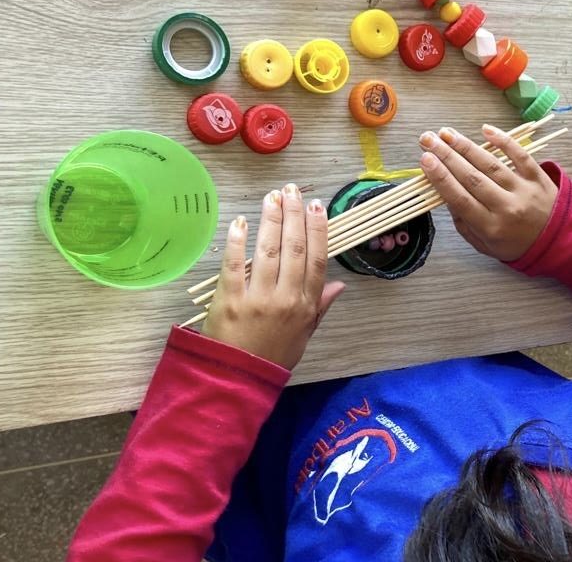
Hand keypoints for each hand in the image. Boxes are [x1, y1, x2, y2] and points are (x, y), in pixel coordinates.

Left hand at [202, 184, 345, 369]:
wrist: (238, 380)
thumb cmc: (272, 357)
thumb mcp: (305, 335)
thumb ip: (320, 306)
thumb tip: (340, 285)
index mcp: (306, 306)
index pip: (316, 260)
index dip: (318, 230)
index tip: (316, 207)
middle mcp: (286, 298)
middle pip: (294, 248)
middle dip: (294, 215)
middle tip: (291, 191)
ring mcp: (258, 298)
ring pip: (269, 251)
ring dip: (271, 220)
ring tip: (272, 197)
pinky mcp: (230, 300)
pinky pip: (234, 265)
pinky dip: (238, 241)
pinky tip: (241, 221)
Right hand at [419, 125, 556, 261]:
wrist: (558, 242)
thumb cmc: (515, 244)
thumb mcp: (485, 246)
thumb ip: (464, 224)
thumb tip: (445, 195)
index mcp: (491, 227)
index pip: (460, 199)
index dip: (441, 178)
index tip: (425, 160)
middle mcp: (507, 208)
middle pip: (472, 178)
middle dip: (447, 157)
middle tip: (427, 140)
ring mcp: (524, 190)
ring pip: (492, 165)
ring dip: (466, 147)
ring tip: (446, 134)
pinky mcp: (539, 177)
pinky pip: (520, 155)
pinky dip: (503, 141)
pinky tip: (485, 130)